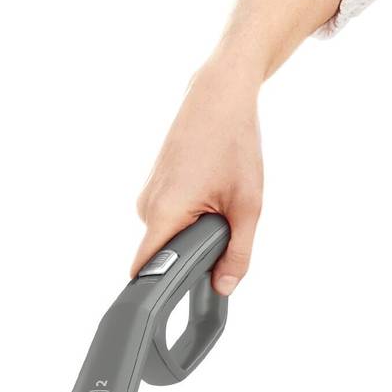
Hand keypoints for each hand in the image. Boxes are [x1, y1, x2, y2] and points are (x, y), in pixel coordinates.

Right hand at [132, 62, 261, 291]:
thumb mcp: (247, 206)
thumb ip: (238, 254)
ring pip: (168, 233)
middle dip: (191, 251)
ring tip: (217, 196)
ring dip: (193, 229)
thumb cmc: (233, 143)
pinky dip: (190, 212)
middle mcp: (146, 206)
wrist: (219, 96)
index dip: (159, 287)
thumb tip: (224, 289)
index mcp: (163, 214)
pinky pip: (169, 216)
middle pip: (163, 253)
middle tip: (222, 223)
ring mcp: (148, 194)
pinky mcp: (154, 185)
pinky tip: (209, 187)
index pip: (144, 269)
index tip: (177, 295)